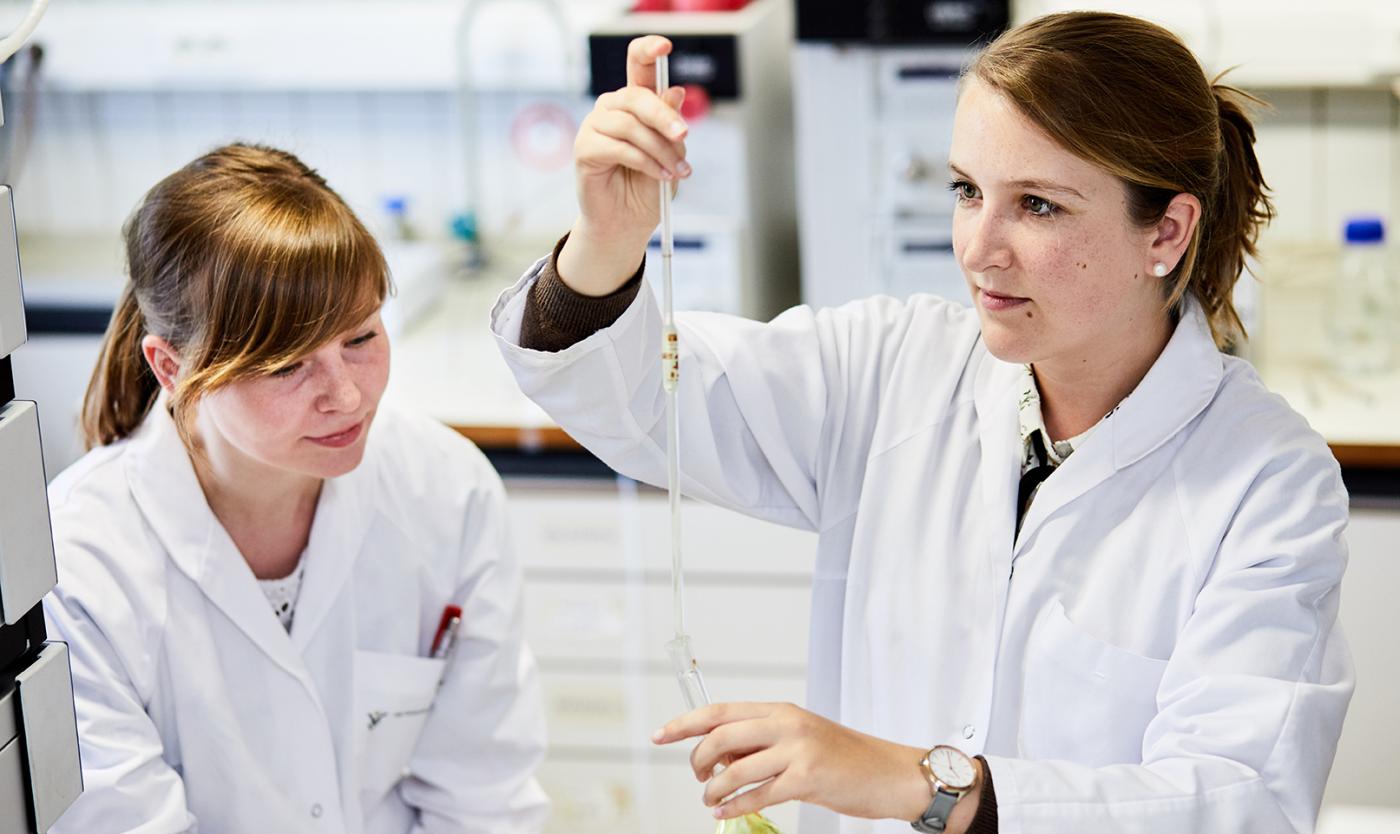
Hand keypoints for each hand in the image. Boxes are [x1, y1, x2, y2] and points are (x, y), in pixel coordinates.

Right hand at [560, 35, 691, 295]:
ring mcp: (595, 127)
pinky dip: (644, 161)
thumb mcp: (671, 154)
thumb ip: (671, 126)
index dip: (648, 51)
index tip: (664, 46)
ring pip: (630, 124)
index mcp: (634, 103)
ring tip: (676, 171)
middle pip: (636, 96)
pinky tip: (659, 175)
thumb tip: (676, 93)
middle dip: (664, 117)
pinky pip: (618, 147)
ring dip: (658, 148)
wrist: (627, 224)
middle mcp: (612, 108)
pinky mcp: (584, 149)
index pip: (638, 66)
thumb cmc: (648, 188)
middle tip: (685, 135)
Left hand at [652, 702, 949, 822]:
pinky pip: (758, 795)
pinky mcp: (807, 779)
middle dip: (699, 760)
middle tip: (699, 777)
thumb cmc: (845, 758)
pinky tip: (725, 812)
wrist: (890, 773)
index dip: (685, 723)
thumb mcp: (800, 738)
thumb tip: (718, 756)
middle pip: (721, 736)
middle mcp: (786, 724)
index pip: (720, 711)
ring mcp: (798, 750)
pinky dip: (734, 806)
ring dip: (715, 789)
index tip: (660, 735)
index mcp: (781, 710)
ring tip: (711, 800)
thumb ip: (762, 741)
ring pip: (735, 768)